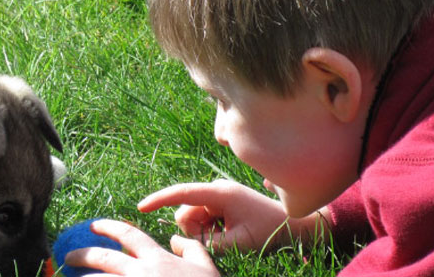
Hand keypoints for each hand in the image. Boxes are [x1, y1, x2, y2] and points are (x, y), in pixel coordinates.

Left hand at [63, 219, 219, 276]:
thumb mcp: (207, 268)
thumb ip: (192, 248)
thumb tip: (176, 238)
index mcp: (158, 259)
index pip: (128, 235)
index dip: (108, 227)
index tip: (93, 225)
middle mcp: (141, 273)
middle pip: (102, 258)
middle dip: (81, 255)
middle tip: (69, 256)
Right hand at [138, 180, 292, 251]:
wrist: (293, 223)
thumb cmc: (268, 230)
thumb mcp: (238, 243)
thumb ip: (205, 244)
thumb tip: (177, 242)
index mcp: (219, 193)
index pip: (182, 193)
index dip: (159, 200)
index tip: (140, 207)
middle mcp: (215, 190)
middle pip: (185, 213)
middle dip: (194, 231)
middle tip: (222, 240)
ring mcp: (218, 196)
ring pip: (192, 219)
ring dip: (204, 232)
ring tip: (230, 235)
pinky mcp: (220, 203)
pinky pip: (203, 220)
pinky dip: (211, 230)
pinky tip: (232, 231)